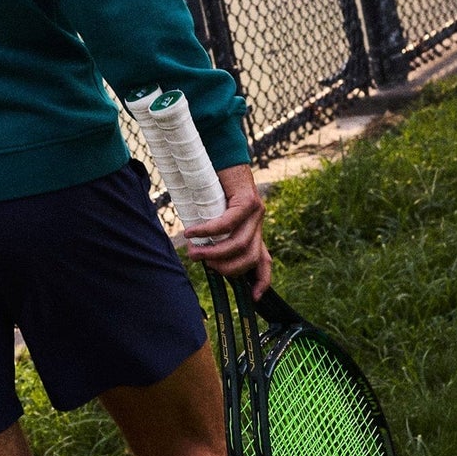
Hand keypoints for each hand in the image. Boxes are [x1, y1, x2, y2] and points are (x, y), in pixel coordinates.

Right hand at [183, 162, 270, 297]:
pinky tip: (191, 233)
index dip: (262, 282)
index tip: (254, 299)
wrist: (222, 157)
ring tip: (193, 250)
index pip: (265, 262)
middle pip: (249, 259)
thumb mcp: (216, 217)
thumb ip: (215, 236)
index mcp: (254, 231)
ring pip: (239, 244)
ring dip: (213, 252)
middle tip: (201, 262)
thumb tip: (200, 255)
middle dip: (224, 268)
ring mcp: (257, 213)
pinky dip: (207, 231)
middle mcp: (259, 224)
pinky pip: (227, 223)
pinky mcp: (248, 201)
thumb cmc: (214, 188)